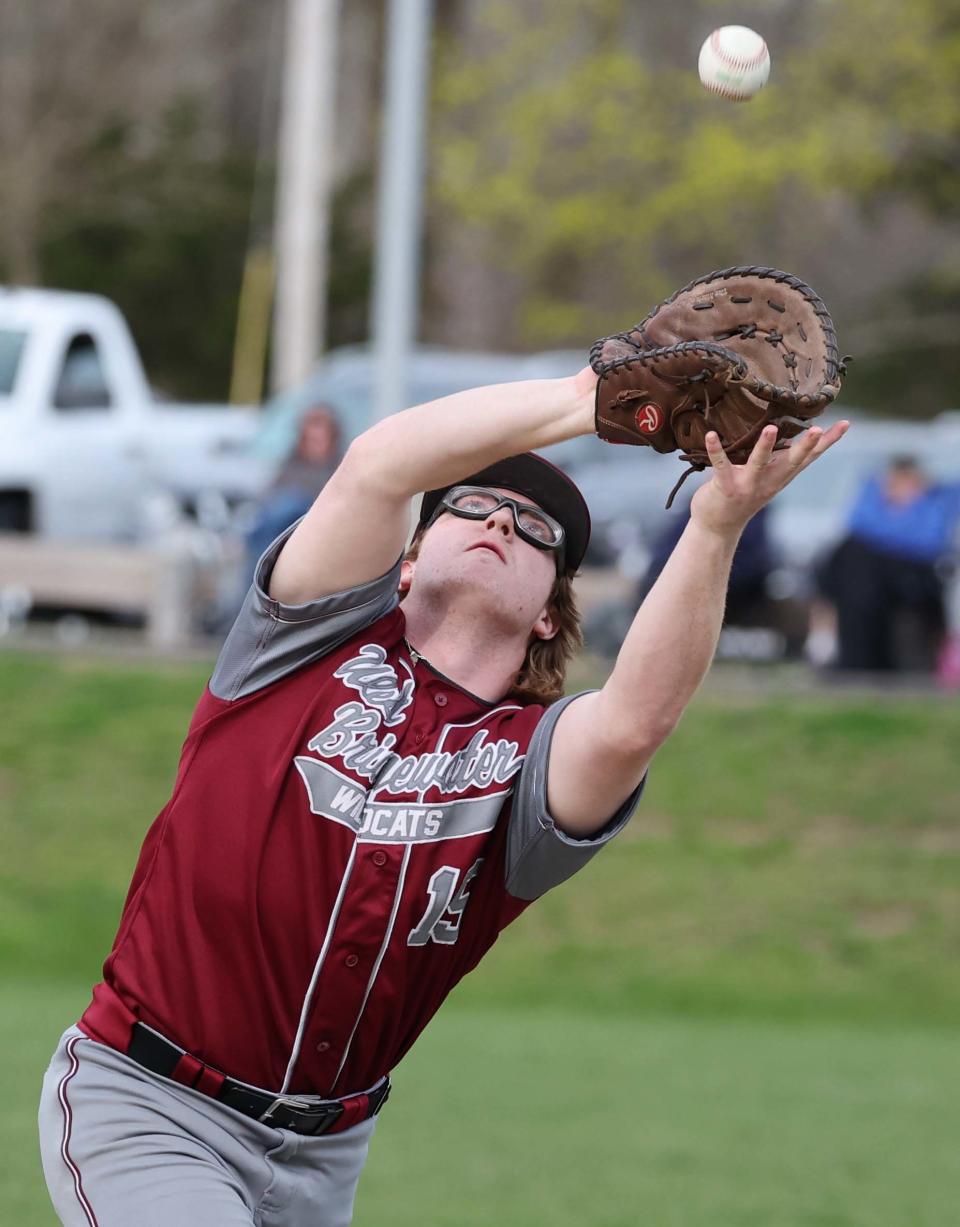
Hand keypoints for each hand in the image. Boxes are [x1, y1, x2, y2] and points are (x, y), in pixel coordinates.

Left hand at [690, 420, 850, 537]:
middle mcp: (769, 480)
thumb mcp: (765, 477)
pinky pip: (721, 466)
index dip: (828, 442)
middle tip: (818, 429)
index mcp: (781, 475)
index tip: (846, 424)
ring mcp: (748, 485)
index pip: (810, 457)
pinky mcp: (725, 487)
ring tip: (772, 428)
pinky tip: (711, 435)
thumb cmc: (742, 494)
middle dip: (806, 446)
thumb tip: (782, 427)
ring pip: (759, 463)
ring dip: (766, 446)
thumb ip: (776, 458)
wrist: (718, 527)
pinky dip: (715, 450)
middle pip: (793, 461)